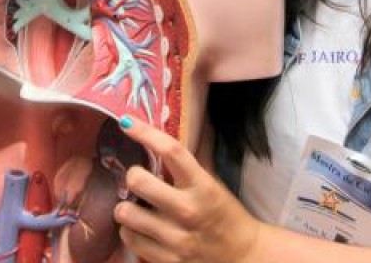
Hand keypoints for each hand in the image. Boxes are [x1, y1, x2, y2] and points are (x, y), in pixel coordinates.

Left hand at [112, 116, 263, 262]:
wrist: (244, 256)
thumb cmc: (225, 214)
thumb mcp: (213, 183)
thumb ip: (191, 161)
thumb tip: (179, 125)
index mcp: (203, 186)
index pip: (171, 151)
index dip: (145, 132)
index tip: (126, 122)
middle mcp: (189, 211)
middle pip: (139, 181)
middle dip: (133, 176)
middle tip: (138, 180)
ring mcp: (177, 239)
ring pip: (126, 213)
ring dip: (127, 207)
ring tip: (137, 207)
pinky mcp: (168, 261)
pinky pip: (130, 240)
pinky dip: (130, 232)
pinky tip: (140, 228)